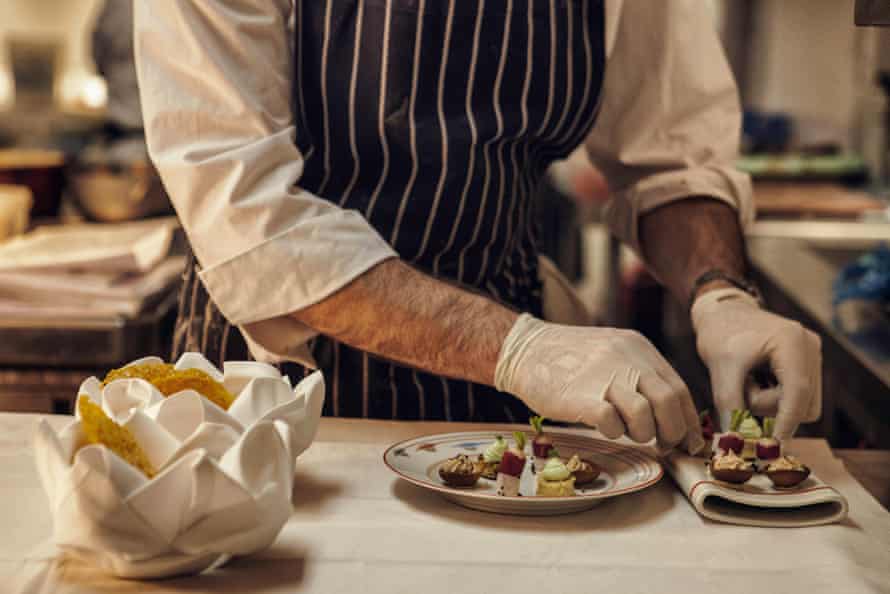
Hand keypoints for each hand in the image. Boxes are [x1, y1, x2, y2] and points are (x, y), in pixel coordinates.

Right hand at [495, 314, 704, 453]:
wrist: (525, 350)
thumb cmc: (570, 359)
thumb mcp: (613, 351)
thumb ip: (641, 373)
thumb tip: (670, 414)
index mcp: (639, 348)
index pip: (678, 389)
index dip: (689, 420)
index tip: (690, 442)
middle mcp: (627, 359)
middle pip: (668, 403)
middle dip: (672, 432)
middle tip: (664, 445)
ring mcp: (604, 377)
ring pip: (645, 414)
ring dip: (642, 433)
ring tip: (627, 431)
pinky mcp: (581, 397)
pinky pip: (612, 423)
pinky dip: (614, 432)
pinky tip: (604, 427)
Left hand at [691, 288, 821, 439]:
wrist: (723, 313)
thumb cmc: (720, 334)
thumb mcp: (720, 369)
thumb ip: (730, 405)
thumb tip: (736, 443)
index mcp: (792, 341)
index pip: (797, 392)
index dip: (786, 423)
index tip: (772, 447)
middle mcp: (810, 347)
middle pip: (803, 405)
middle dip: (771, 409)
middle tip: (742, 390)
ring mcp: (813, 355)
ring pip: (802, 406)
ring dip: (771, 405)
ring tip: (747, 382)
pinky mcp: (808, 364)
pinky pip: (797, 398)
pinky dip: (775, 399)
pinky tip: (758, 381)